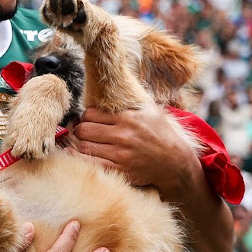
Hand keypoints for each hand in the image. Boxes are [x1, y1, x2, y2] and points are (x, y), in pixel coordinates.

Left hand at [73, 97, 201, 199]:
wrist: (176, 163)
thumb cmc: (161, 133)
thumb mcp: (150, 109)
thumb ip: (131, 97)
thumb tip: (115, 80)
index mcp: (128, 117)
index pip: (90, 113)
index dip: (85, 116)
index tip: (88, 120)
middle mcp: (124, 135)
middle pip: (83, 129)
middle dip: (79, 130)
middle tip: (81, 132)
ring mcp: (121, 154)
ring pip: (83, 146)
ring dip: (77, 144)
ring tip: (80, 142)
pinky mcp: (121, 171)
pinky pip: (90, 163)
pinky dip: (78, 158)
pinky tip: (76, 154)